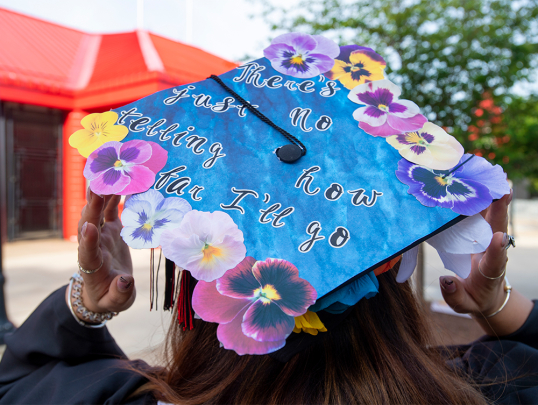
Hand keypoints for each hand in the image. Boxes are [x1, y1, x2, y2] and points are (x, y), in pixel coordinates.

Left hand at [72, 188, 134, 318]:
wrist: (107, 290)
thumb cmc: (110, 298)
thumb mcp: (115, 302)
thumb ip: (120, 294)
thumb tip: (126, 281)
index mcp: (92, 266)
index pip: (87, 252)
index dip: (87, 240)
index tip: (90, 228)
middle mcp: (94, 246)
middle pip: (89, 224)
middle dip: (92, 207)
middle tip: (97, 188)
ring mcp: (101, 235)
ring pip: (97, 212)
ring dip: (100, 195)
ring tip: (107, 177)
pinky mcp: (110, 229)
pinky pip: (110, 210)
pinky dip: (113, 197)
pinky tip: (120, 182)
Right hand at [439, 191, 532, 334]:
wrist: (486, 291)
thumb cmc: (474, 298)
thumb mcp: (464, 305)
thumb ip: (454, 296)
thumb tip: (444, 280)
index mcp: (490, 271)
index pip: (495, 260)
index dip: (497, 249)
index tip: (499, 238)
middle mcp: (493, 250)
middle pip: (499, 227)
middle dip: (501, 209)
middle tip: (502, 189)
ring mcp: (489, 238)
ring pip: (492, 214)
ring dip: (490, 195)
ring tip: (485, 175)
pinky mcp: (482, 230)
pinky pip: (482, 211)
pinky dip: (478, 196)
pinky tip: (471, 180)